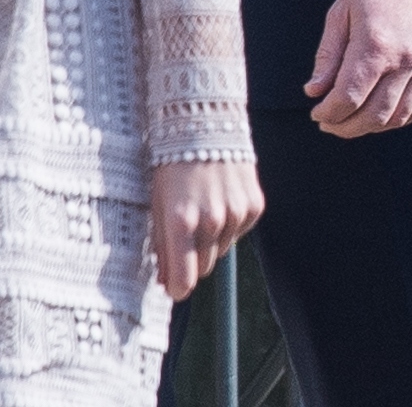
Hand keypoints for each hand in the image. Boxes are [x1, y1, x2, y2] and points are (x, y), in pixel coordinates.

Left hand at [149, 159, 262, 300]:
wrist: (205, 123)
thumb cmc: (172, 164)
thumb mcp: (157, 203)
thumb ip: (161, 245)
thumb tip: (167, 283)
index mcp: (180, 221)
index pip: (184, 280)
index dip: (177, 288)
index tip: (173, 287)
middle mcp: (210, 221)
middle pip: (203, 268)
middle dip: (192, 259)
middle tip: (184, 232)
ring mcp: (235, 214)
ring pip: (221, 251)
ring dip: (210, 239)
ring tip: (202, 207)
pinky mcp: (254, 207)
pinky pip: (238, 233)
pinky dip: (229, 224)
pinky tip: (220, 199)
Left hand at [304, 0, 411, 136]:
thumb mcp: (341, 13)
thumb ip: (328, 55)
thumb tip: (313, 91)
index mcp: (376, 45)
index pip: (349, 97)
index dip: (329, 113)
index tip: (317, 114)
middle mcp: (405, 60)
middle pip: (374, 115)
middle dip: (346, 127)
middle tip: (329, 124)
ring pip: (398, 117)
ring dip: (371, 127)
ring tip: (351, 121)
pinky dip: (398, 119)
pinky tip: (380, 115)